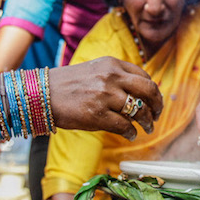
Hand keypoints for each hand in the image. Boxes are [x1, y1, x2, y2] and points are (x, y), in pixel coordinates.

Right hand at [48, 57, 162, 139]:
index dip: (153, 91)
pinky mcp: (97, 114)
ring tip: (146, 128)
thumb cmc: (68, 85)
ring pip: (139, 110)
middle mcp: (111, 77)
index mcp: (112, 64)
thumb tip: (140, 93)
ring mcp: (105, 95)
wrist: (42, 94)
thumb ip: (116, 77)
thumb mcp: (95, 70)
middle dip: (157, 105)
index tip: (155, 101)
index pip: (144, 76)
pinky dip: (131, 132)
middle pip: (148, 91)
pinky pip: (124, 126)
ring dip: (147, 122)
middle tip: (157, 115)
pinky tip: (130, 135)